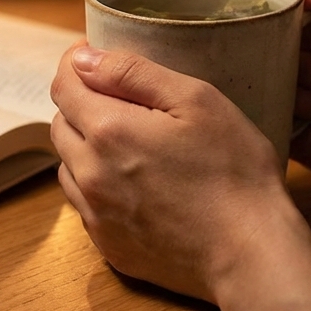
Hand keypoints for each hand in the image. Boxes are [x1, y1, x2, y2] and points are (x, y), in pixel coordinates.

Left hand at [50, 39, 310, 310]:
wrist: (249, 254)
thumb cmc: (234, 170)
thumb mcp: (196, 100)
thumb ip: (134, 73)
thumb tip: (83, 57)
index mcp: (107, 131)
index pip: (64, 86)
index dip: (76, 65)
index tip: (94, 56)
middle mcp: (89, 173)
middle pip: (61, 124)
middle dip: (81, 104)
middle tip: (122, 100)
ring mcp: (95, 215)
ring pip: (69, 165)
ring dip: (86, 147)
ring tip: (129, 144)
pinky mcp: (108, 246)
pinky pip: (85, 204)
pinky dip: (97, 186)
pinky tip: (135, 185)